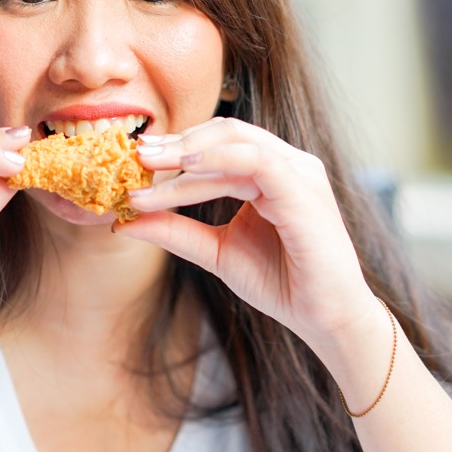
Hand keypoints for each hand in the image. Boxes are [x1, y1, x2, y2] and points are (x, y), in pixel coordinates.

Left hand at [114, 118, 375, 348]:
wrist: (326, 318)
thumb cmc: (283, 283)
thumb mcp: (217, 252)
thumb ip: (177, 231)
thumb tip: (125, 221)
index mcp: (271, 172)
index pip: (216, 146)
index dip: (173, 151)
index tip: (133, 164)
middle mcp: (288, 164)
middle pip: (224, 133)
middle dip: (176, 144)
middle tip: (135, 157)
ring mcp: (299, 173)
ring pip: (235, 143)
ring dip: (188, 153)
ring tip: (150, 166)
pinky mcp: (304, 190)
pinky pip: (258, 161)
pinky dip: (220, 159)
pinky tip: (187, 169)